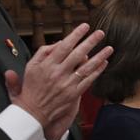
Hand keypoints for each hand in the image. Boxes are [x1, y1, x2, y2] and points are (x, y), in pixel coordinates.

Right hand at [6, 24, 112, 139]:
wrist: (33, 112)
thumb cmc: (31, 88)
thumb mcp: (29, 67)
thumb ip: (42, 53)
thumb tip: (58, 43)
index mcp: (46, 65)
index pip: (64, 46)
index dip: (75, 35)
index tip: (85, 26)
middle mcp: (58, 73)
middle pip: (78, 54)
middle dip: (90, 42)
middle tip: (101, 33)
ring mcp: (67, 84)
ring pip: (86, 67)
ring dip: (99, 56)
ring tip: (109, 48)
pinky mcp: (74, 94)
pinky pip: (89, 80)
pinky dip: (98, 71)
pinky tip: (105, 63)